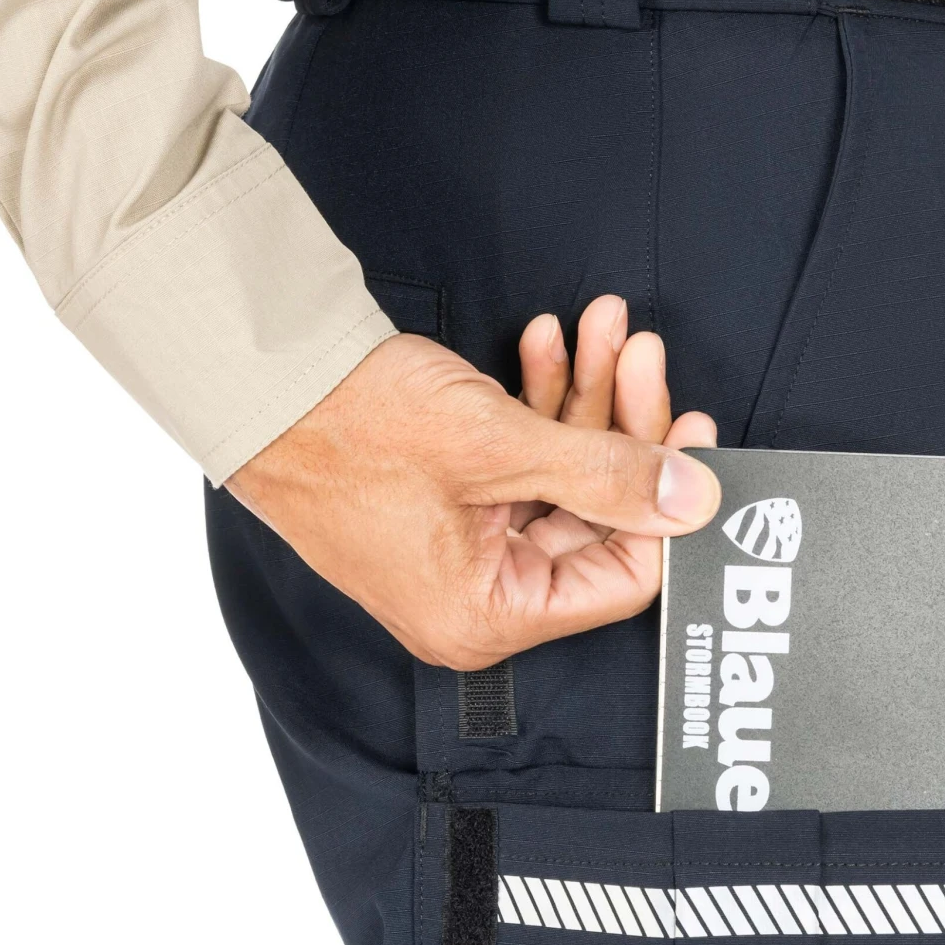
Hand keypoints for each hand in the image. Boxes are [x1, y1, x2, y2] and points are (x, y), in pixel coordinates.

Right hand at [226, 295, 719, 667]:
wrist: (250, 376)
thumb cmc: (347, 426)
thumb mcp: (496, 446)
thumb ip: (607, 473)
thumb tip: (695, 497)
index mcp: (485, 617)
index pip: (620, 578)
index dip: (665, 504)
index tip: (691, 432)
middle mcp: (477, 597)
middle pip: (594, 517)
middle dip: (621, 425)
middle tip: (641, 353)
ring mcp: (462, 550)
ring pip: (561, 478)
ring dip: (583, 400)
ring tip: (602, 328)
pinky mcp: (449, 504)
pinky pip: (521, 463)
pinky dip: (538, 405)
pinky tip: (547, 344)